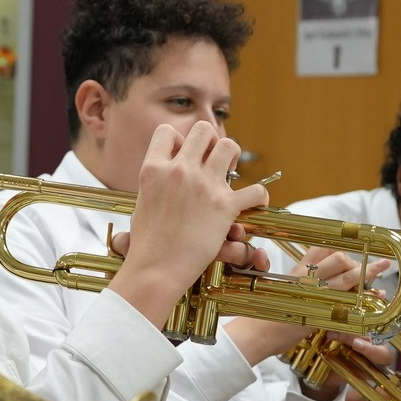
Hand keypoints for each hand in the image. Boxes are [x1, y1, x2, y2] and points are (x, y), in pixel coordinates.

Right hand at [109, 122, 268, 328]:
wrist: (156, 269)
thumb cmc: (147, 243)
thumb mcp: (142, 202)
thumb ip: (157, 181)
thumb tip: (166, 171)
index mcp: (154, 169)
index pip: (167, 131)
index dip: (178, 140)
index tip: (183, 156)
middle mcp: (180, 171)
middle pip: (203, 130)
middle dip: (210, 142)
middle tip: (211, 162)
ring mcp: (203, 186)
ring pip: (230, 146)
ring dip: (233, 157)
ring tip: (228, 173)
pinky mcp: (224, 206)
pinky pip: (255, 190)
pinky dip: (259, 197)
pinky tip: (253, 203)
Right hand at [220, 247, 393, 364]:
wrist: (254, 334)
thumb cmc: (263, 314)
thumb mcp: (278, 289)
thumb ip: (297, 278)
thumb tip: (308, 271)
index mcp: (296, 270)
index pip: (321, 248)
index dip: (340, 244)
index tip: (356, 242)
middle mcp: (306, 278)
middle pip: (338, 259)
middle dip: (357, 262)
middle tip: (373, 266)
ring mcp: (313, 295)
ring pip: (347, 278)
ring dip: (368, 274)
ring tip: (382, 269)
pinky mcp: (320, 314)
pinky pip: (347, 303)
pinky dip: (363, 302)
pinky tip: (374, 301)